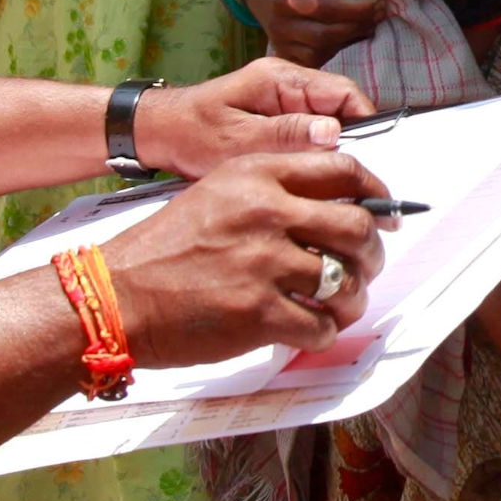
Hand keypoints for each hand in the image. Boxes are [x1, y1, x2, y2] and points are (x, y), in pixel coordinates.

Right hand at [100, 142, 388, 357]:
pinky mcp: (259, 313)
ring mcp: (265, 263)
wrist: (115, 297)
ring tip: (339, 305)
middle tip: (366, 268)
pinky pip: (321, 325)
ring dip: (352, 298)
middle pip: (357, 226)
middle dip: (373, 253)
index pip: (343, 169)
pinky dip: (323, 332)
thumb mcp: (218, 194)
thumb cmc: (165, 249)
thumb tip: (342, 207)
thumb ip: (275, 192)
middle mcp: (267, 211)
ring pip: (347, 280)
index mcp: (257, 175)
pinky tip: (307, 329)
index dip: (376, 193)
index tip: (384, 214)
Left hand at [139, 59, 369, 174]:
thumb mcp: (235, 139)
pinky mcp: (276, 123)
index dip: (365, 122)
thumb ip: (284, 135)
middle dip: (353, 144)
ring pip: (327, 127)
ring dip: (333, 155)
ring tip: (337, 187)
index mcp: (280, 80)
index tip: (371, 158)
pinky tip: (312, 184)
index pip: (343, 92)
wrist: (154, 134)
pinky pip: (308, 137)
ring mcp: (283, 104)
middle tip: (358, 182)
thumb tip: (333, 133)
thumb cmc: (188, 133)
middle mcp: (287, 86)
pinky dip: (314, 159)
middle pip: (341, 110)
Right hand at [256, 0, 397, 66]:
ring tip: (374, 21)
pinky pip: (319, 58)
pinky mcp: (288, 55)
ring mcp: (283, 43)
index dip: (356, 8)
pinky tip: (355, 33)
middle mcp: (280, 24)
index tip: (381, 0)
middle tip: (385, 11)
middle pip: (329, 33)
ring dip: (354, 37)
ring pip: (326, 49)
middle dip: (361, 24)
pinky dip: (340, 47)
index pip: (325, 7)